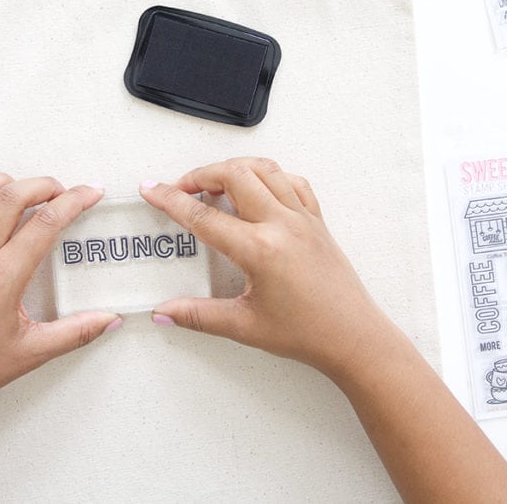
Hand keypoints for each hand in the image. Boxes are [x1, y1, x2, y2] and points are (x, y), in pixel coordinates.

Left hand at [0, 174, 120, 424]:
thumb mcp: (34, 352)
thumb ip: (77, 332)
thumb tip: (110, 319)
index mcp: (4, 277)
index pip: (46, 224)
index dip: (74, 201)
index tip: (91, 193)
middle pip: (9, 198)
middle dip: (41, 184)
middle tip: (60, 192)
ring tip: (15, 191)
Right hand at [139, 157, 395, 380]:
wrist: (354, 337)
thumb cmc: (308, 333)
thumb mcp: (244, 326)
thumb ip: (198, 316)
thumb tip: (165, 312)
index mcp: (260, 250)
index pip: (203, 216)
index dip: (170, 200)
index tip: (151, 190)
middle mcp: (282, 225)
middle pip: (234, 175)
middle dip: (201, 174)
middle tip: (181, 188)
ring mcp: (303, 218)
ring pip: (265, 169)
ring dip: (235, 168)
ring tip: (215, 182)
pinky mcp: (317, 221)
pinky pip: (292, 182)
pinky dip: (269, 176)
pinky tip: (258, 189)